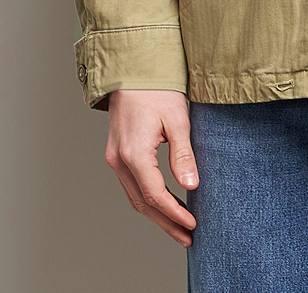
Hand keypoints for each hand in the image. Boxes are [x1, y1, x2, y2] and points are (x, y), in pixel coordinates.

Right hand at [104, 89, 199, 246]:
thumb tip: (191, 185)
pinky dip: (148, 199)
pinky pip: (131, 185)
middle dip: (166, 223)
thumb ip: (183, 155)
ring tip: (179, 228)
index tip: (193, 225)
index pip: (155, 195)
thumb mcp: (177, 120)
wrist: (133, 70)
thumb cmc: (157, 90)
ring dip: (156, 215)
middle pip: (142, 203)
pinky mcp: (116, 154)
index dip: (174, 214)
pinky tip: (163, 205)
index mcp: (134, 153)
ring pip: (135, 197)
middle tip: (188, 238)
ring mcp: (114, 158)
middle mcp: (119, 160)